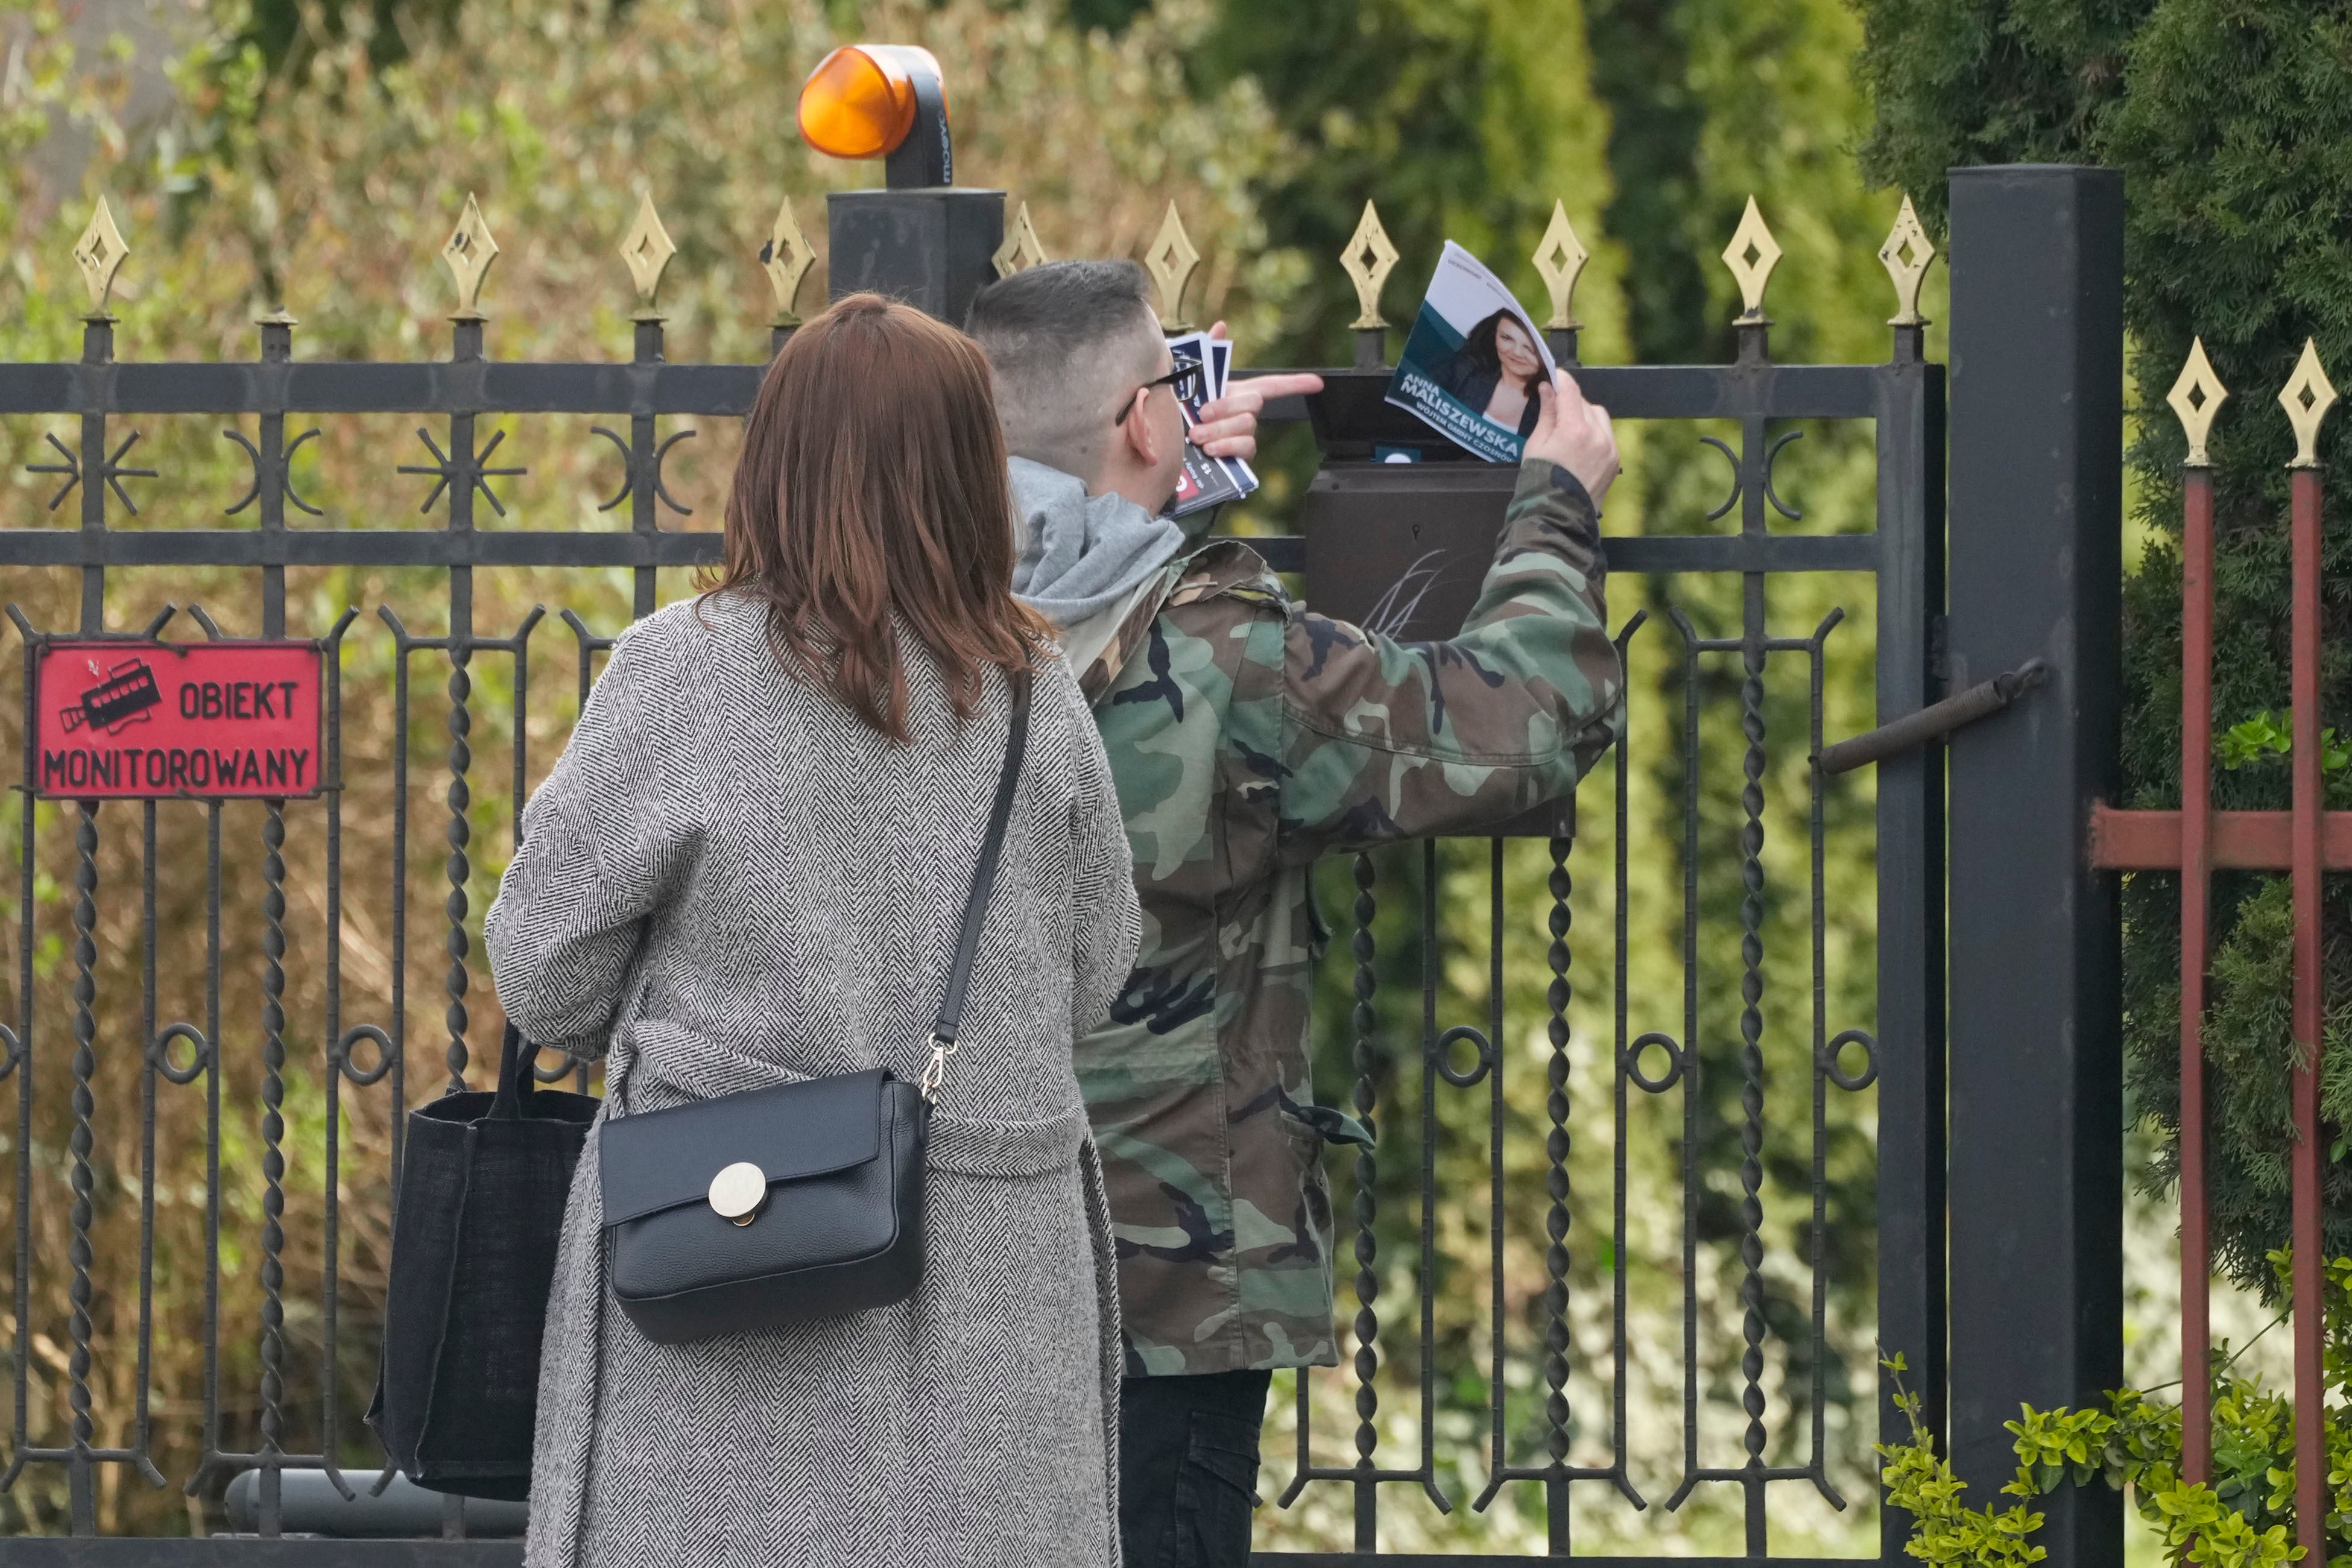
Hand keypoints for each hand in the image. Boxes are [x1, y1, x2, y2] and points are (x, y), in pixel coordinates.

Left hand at [1189, 320, 1323, 460]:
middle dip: (1226, 407)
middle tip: (1201, 415)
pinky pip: (1244, 447)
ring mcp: (1245, 436)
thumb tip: (1220, 326)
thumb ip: (1206, 355)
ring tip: (1197, 435)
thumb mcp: (1189, 382)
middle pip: (1253, 403)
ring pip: (1246, 424)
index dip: (1296, 383)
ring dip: (1219, 429)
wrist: (1169, 443)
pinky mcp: (1240, 457)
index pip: (1273, 386)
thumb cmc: (1180, 412)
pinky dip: (1226, 446)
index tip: (1318, 383)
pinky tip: (1210, 449)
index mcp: (1236, 393)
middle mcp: (1245, 414)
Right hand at [1524, 368, 1617, 506]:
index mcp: (1575, 430)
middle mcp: (1597, 436)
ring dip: (1584, 416)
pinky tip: (1578, 445)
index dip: (1560, 379)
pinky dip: (1594, 432)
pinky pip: (1606, 434)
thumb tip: (1549, 389)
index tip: (1553, 376)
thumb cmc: (1541, 484)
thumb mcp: (1536, 444)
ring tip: (1567, 431)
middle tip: (1553, 410)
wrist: (1557, 517)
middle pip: (1584, 402)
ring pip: (1599, 416)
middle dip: (1569, 402)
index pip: (1571, 390)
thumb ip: (1547, 413)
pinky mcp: (1614, 460)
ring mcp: (1609, 449)